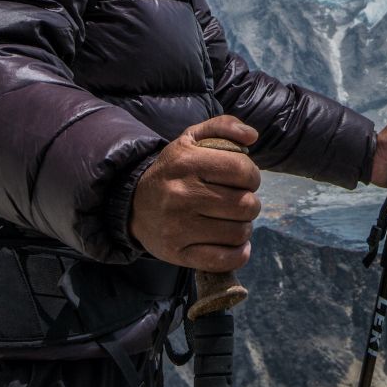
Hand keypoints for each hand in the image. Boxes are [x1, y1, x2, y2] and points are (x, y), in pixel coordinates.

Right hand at [129, 116, 260, 271]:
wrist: (133, 203)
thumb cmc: (173, 169)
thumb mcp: (191, 138)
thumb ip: (223, 126)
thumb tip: (252, 136)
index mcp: (186, 162)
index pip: (242, 170)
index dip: (252, 176)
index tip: (244, 180)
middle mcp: (181, 195)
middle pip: (245, 204)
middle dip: (250, 202)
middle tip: (238, 201)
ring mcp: (178, 227)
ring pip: (238, 232)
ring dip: (244, 227)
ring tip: (233, 219)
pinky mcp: (177, 253)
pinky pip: (223, 260)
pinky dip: (238, 253)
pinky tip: (235, 243)